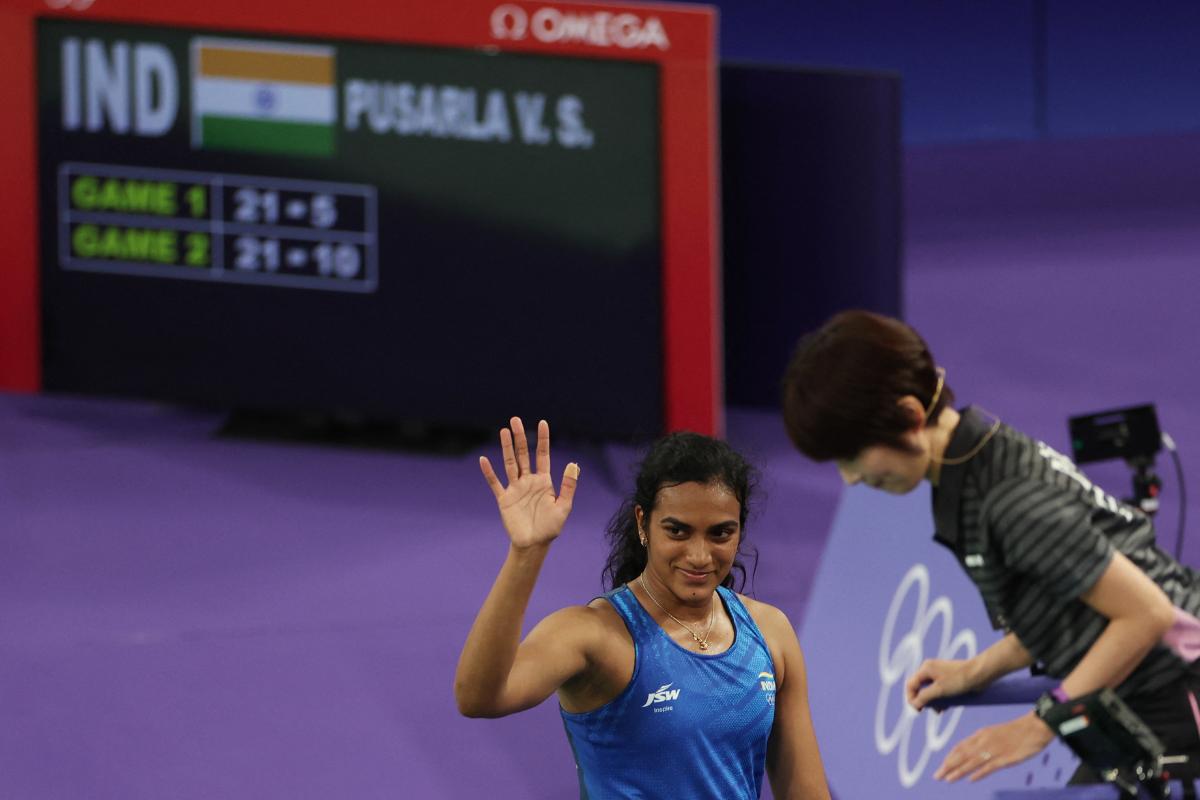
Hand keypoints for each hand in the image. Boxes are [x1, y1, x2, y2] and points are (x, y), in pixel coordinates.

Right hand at [480, 417, 578, 549]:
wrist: (534, 544)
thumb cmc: (551, 527)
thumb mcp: (564, 506)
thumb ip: (568, 486)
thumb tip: (573, 463)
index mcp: (543, 481)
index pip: (543, 454)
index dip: (543, 439)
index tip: (543, 422)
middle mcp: (528, 481)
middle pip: (523, 454)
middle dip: (520, 437)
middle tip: (515, 419)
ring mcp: (515, 489)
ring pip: (509, 463)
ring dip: (506, 448)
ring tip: (503, 431)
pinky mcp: (504, 499)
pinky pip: (495, 483)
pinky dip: (489, 472)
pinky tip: (484, 460)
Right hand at [906, 658, 978, 710]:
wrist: (980, 674)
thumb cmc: (959, 680)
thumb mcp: (939, 690)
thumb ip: (924, 697)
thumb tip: (914, 704)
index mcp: (925, 669)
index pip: (911, 684)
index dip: (911, 698)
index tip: (917, 710)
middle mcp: (931, 671)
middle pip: (920, 688)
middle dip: (924, 701)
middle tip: (931, 710)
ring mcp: (940, 675)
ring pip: (930, 691)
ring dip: (933, 702)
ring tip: (940, 711)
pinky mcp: (949, 680)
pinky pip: (939, 691)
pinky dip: (941, 699)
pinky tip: (947, 707)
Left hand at [933, 712, 1053, 781]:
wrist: (1035, 726)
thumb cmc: (1016, 731)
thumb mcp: (995, 733)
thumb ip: (982, 741)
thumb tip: (971, 751)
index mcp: (981, 734)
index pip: (960, 747)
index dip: (950, 757)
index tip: (942, 765)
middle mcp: (984, 741)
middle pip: (962, 755)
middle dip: (948, 766)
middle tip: (936, 776)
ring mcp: (994, 750)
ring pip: (971, 762)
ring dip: (958, 771)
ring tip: (947, 779)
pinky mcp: (1005, 758)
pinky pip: (989, 766)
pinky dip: (979, 773)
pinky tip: (970, 779)